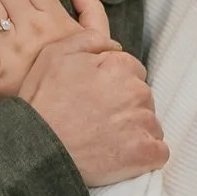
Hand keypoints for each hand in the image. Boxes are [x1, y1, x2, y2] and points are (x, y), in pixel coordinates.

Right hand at [20, 34, 169, 186]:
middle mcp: (137, 92)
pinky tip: (122, 156)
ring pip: (150, 124)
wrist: (37, 149)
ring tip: (106, 140)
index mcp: (121, 66)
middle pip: (143, 97)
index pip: (133, 71)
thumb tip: (114, 45)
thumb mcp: (55, 54)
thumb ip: (89, 38)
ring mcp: (144, 123)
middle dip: (126, 107)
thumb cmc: (43, 103)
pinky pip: (158, 152)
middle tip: (98, 120)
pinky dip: (145, 155)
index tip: (97, 98)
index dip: (114, 84)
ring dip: (135, 131)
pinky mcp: (146, 153)